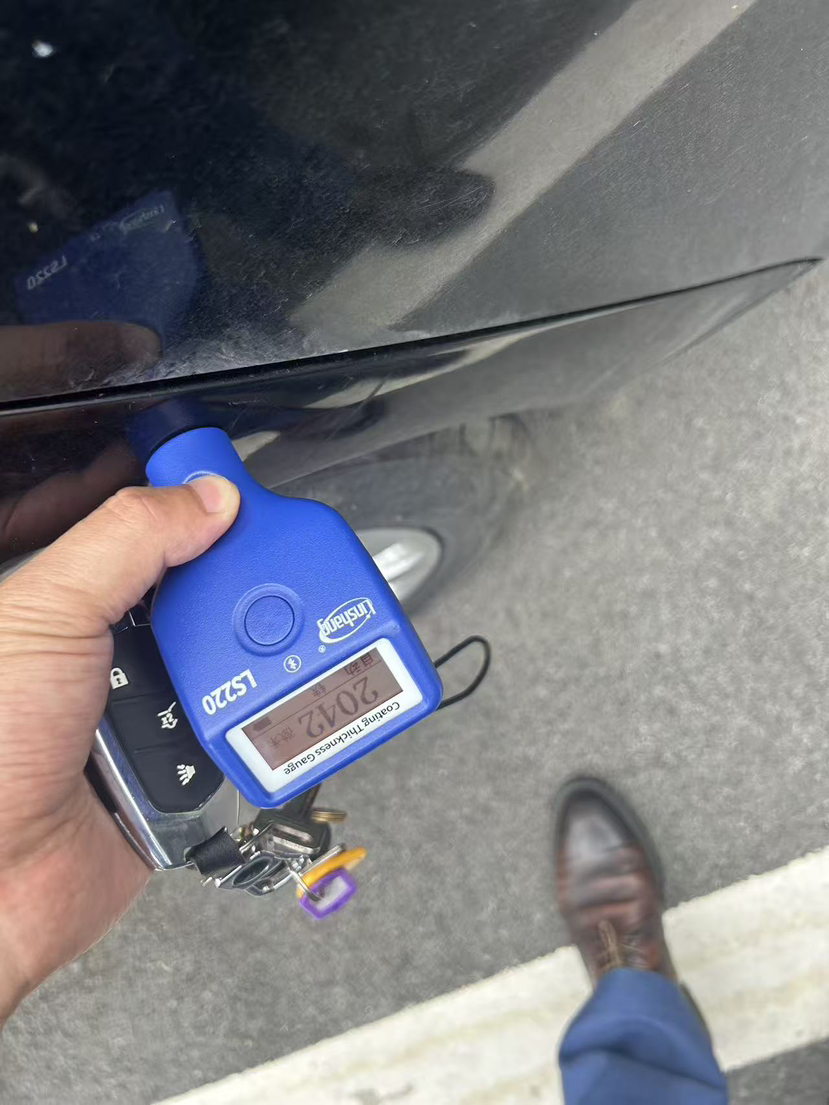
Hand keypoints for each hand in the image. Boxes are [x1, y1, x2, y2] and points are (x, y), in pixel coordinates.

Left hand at [0, 476, 239, 1019]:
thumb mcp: (44, 615)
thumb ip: (129, 541)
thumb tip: (206, 498)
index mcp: (47, 600)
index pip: (110, 518)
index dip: (162, 489)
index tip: (216, 473)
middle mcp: (90, 650)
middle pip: (179, 582)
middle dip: (224, 572)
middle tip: (263, 555)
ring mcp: (131, 706)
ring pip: (213, 650)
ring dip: (243, 647)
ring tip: (266, 633)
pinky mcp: (171, 763)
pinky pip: (231, 720)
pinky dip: (253, 710)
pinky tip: (258, 700)